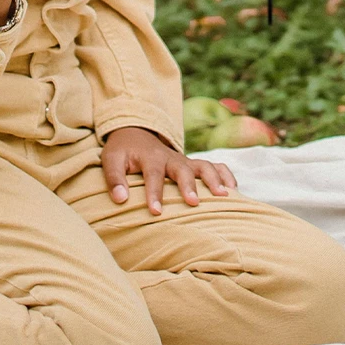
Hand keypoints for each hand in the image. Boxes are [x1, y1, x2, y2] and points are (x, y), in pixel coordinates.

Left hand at [101, 126, 237, 215]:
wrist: (137, 133)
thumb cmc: (123, 152)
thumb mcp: (111, 160)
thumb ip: (114, 179)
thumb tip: (120, 199)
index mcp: (151, 158)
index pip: (154, 175)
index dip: (155, 193)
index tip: (156, 212)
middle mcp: (172, 158)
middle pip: (184, 170)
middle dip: (190, 186)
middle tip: (194, 203)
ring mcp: (186, 160)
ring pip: (204, 166)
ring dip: (214, 180)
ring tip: (223, 197)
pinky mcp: (194, 164)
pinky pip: (215, 166)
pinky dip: (226, 175)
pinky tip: (233, 191)